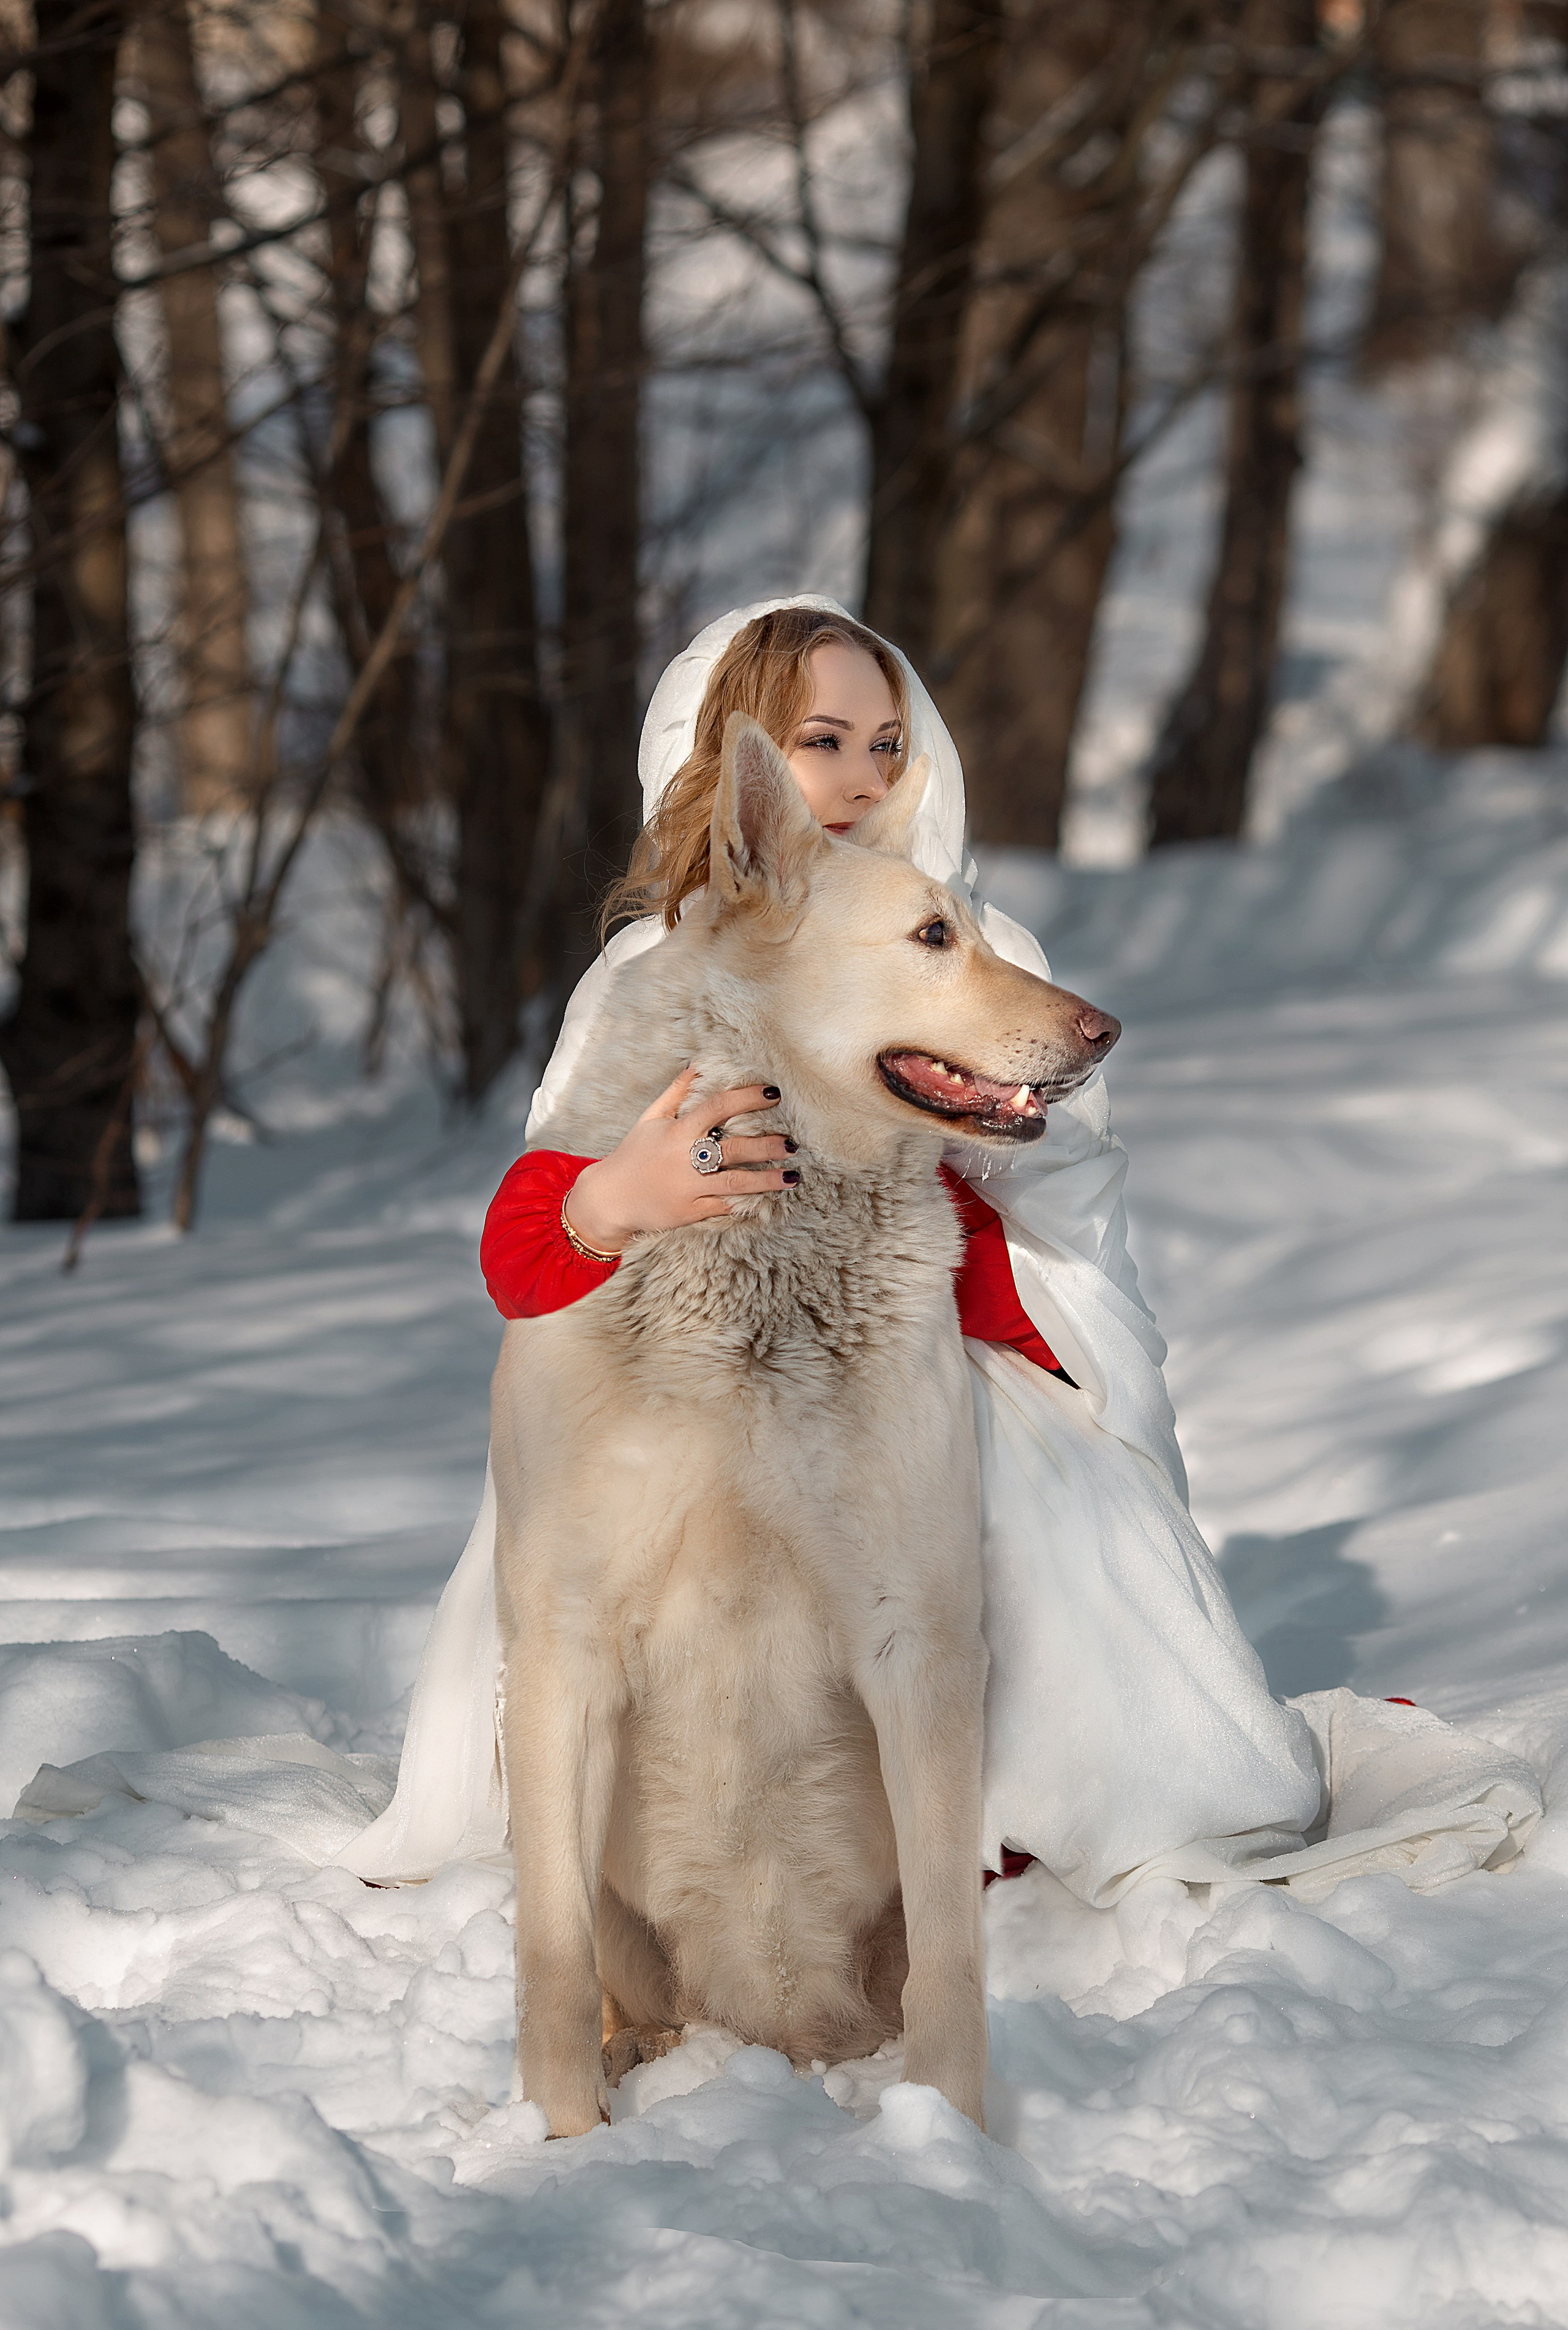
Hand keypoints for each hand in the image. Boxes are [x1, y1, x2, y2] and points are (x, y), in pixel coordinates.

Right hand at [563, 1068, 797, 1253]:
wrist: (610, 1199)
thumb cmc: (632, 1154)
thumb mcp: (649, 1119)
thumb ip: (675, 1092)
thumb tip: (698, 1065)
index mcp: (677, 1132)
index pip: (717, 1108)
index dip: (746, 1098)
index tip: (773, 1094)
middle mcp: (685, 1160)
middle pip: (734, 1149)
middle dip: (766, 1145)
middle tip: (793, 1143)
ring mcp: (689, 1188)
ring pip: (735, 1183)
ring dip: (766, 1180)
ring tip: (793, 1176)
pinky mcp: (691, 1212)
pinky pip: (724, 1207)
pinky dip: (745, 1202)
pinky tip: (768, 1199)